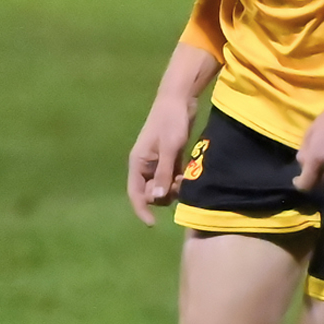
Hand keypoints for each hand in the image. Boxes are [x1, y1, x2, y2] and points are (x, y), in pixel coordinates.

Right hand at [128, 92, 197, 224]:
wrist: (179, 99)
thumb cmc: (171, 122)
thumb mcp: (169, 149)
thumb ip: (162, 173)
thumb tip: (155, 199)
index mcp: (138, 162)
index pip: (135, 193)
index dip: (142, 210)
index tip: (153, 224)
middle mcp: (145, 165)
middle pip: (150, 192)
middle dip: (163, 195)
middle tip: (179, 185)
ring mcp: (157, 162)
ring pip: (162, 186)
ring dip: (173, 188)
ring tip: (185, 178)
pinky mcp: (169, 158)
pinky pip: (171, 178)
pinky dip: (178, 180)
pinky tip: (188, 175)